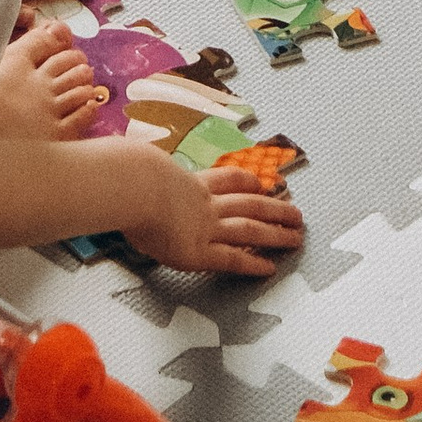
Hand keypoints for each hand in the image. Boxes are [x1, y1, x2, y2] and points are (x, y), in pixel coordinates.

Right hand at [0, 17, 104, 141]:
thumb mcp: (3, 62)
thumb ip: (29, 43)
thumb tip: (55, 26)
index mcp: (26, 66)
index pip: (54, 48)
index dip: (65, 47)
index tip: (67, 51)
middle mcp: (42, 86)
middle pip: (73, 67)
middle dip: (79, 64)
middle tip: (80, 67)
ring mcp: (50, 110)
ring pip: (80, 91)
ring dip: (85, 85)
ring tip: (85, 85)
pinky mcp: (55, 134)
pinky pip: (80, 117)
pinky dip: (88, 107)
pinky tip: (88, 104)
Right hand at [130, 148, 304, 277]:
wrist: (134, 185)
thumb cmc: (129, 175)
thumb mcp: (140, 165)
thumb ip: (143, 166)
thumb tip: (124, 155)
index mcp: (190, 182)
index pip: (226, 180)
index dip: (246, 182)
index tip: (260, 183)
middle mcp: (204, 203)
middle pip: (248, 203)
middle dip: (275, 208)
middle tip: (296, 212)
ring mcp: (205, 227)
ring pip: (250, 229)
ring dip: (276, 233)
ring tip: (296, 237)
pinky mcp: (199, 252)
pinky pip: (232, 259)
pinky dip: (252, 263)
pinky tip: (270, 267)